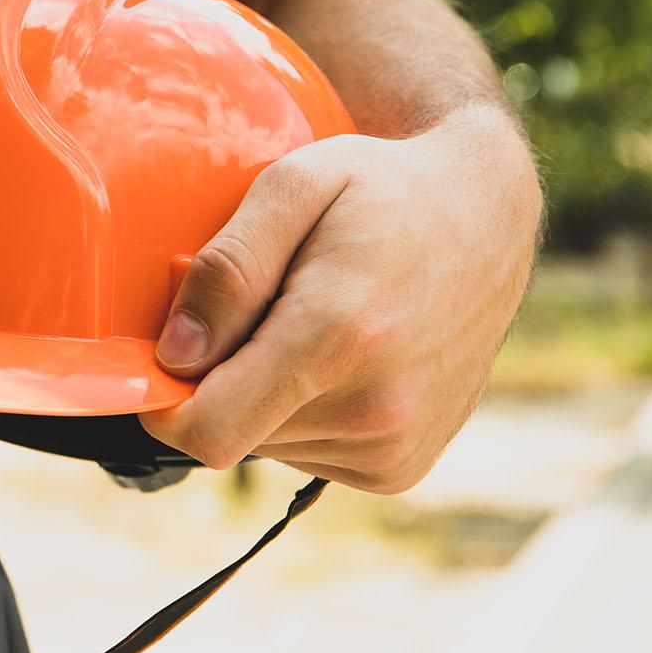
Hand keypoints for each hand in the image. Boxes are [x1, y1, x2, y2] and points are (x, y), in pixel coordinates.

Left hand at [139, 105, 541, 492]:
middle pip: (231, 434)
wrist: (486, 214)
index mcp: (338, 337)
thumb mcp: (293, 186)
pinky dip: (303, 411)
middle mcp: (376, 408)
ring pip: (267, 444)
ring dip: (265, 395)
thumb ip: (227, 269)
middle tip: (263, 309)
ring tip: (312, 324)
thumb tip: (175, 357)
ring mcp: (395, 446)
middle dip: (222, 380)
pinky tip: (339, 358)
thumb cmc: (380, 191)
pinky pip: (309, 453)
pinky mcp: (403, 466)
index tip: (170, 352)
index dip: (166, 401)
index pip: (208, 431)